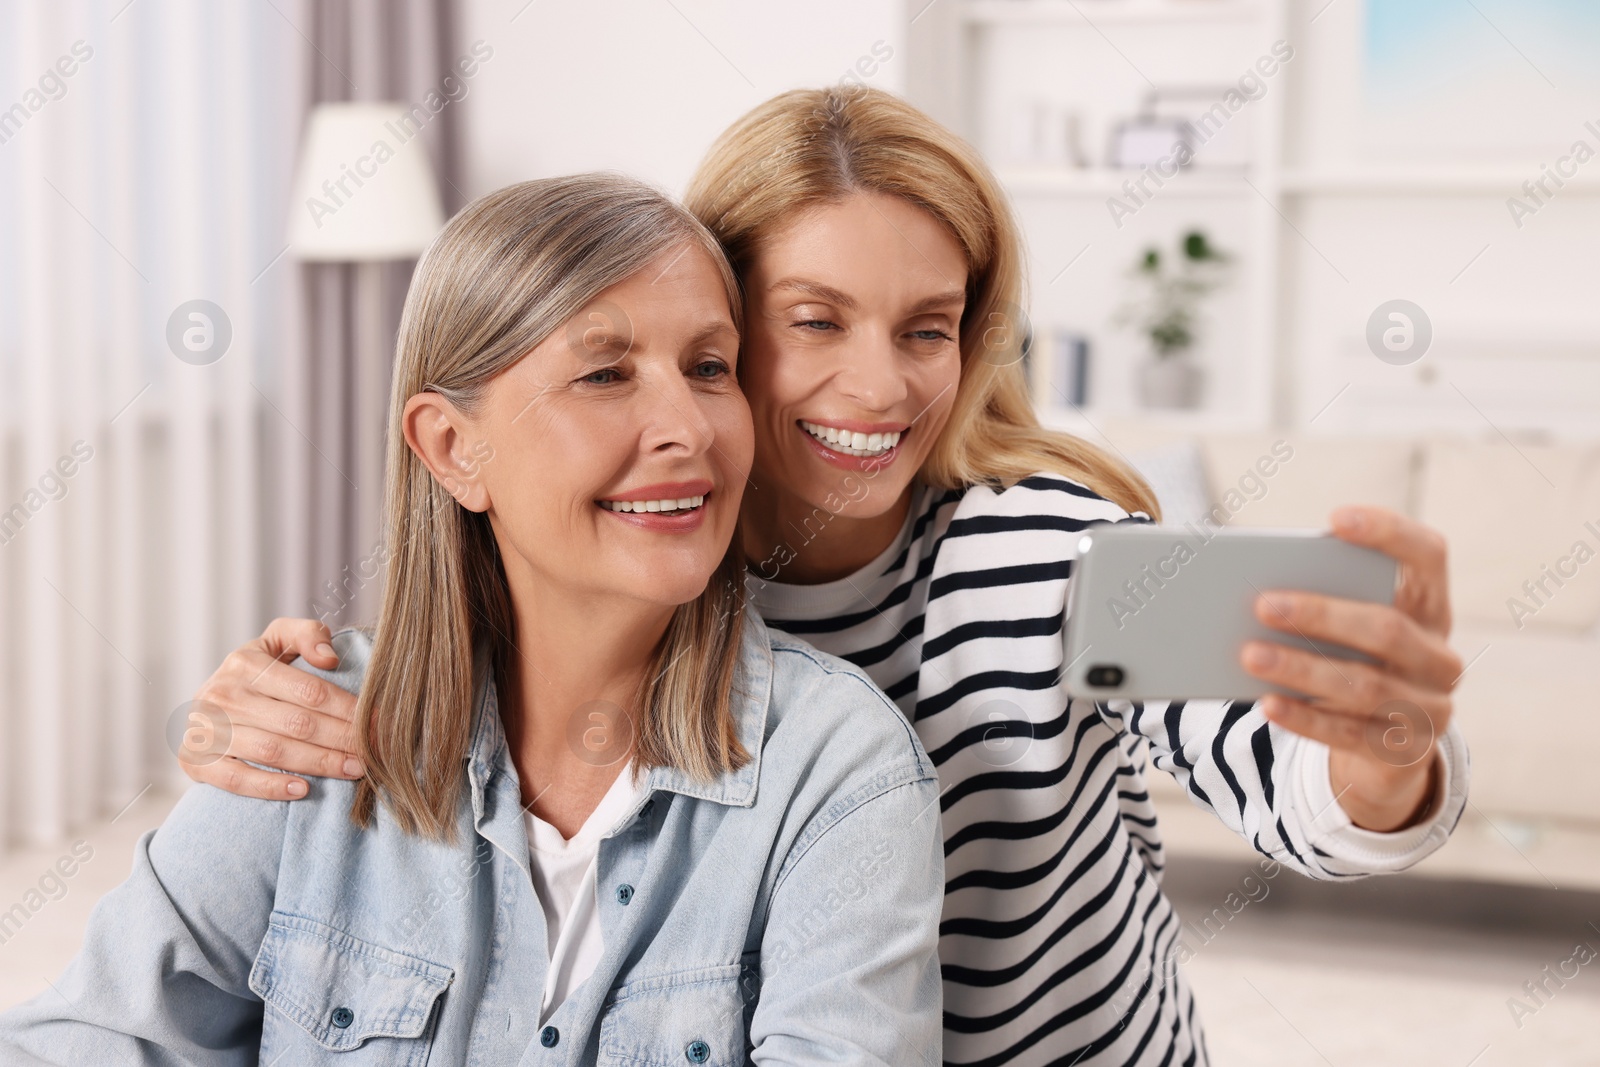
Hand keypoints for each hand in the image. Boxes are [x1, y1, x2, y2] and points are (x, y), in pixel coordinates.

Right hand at [181, 618, 363, 799]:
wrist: (204, 704)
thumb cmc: (255, 672)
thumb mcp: (276, 641)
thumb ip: (306, 635)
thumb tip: (329, 658)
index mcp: (246, 663)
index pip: (309, 690)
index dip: (349, 708)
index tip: (379, 722)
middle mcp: (224, 695)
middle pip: (297, 723)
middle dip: (343, 739)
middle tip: (375, 752)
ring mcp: (207, 729)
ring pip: (273, 751)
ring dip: (319, 763)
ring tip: (355, 770)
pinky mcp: (196, 761)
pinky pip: (236, 778)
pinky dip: (270, 786)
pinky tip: (304, 789)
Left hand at [1238, 505, 1459, 832]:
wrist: (1384, 744)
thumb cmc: (1350, 660)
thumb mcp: (1347, 628)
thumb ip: (1324, 599)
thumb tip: (1254, 584)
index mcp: (1430, 606)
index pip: (1428, 555)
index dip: (1389, 533)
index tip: (1335, 518)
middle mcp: (1439, 654)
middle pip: (1387, 628)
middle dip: (1321, 614)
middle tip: (1262, 604)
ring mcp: (1430, 706)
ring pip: (1366, 686)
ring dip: (1302, 669)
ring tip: (1249, 655)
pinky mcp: (1405, 751)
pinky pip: (1350, 734)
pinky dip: (1306, 719)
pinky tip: (1267, 703)